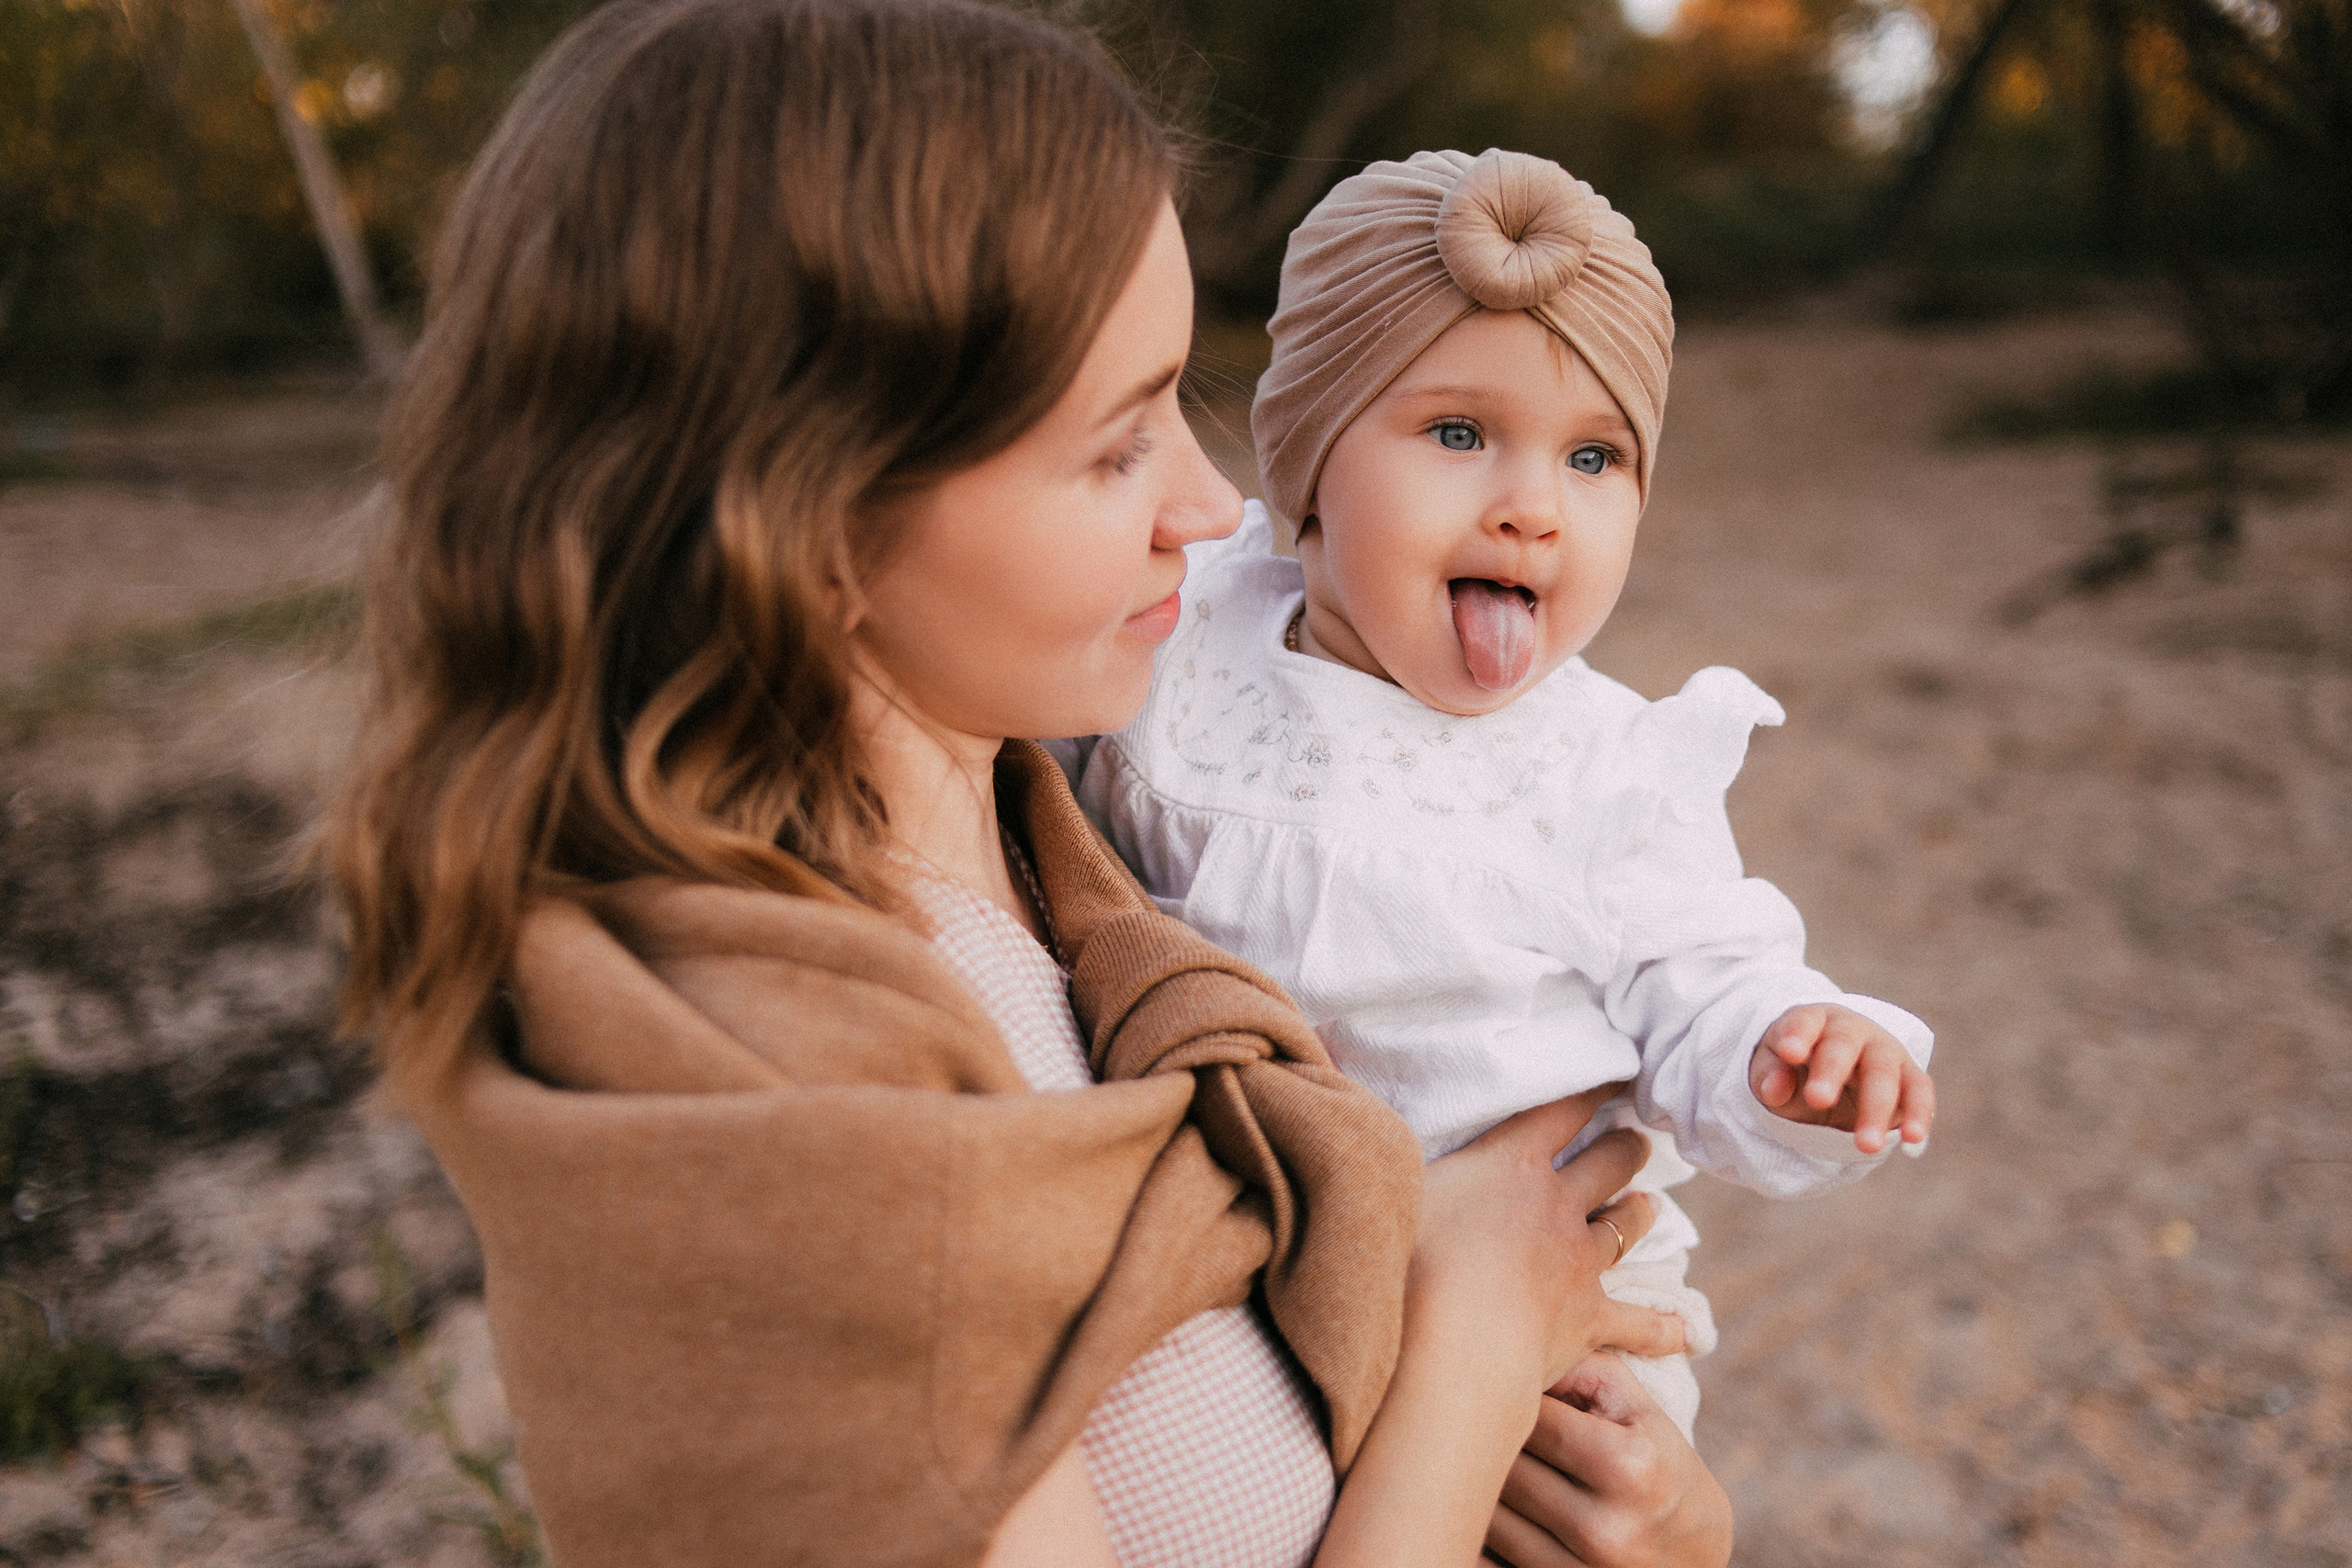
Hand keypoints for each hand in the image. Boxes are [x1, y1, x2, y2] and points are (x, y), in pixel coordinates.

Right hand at [1414, 1086, 1687, 1388]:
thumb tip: (1360, 1127)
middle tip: (1638, 1140)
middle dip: (1625, 1148)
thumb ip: (1391, 1160)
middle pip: (1607, 1163)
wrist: (1454, 1344)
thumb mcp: (1390, 1191)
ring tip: (1651, 1206)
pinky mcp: (1589, 1321)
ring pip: (1624, 1229)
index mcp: (1511, 1165)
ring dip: (1638, 1214)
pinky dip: (1663, 1328)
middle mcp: (1556, 1206)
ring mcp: (1579, 1264)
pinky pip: (1638, 1325)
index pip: (1560, 1112)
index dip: (1590, 1089)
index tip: (1615, 1072)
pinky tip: (1686, 1332)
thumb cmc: (1407, 1262)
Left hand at [1483, 1354, 1732, 1567]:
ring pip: (1488, 1514)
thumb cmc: (1659, 1467)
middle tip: (1462, 1408)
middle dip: (1482, 1432)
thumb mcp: (1642, 1412)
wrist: (1694, 1560)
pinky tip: (1476, 1504)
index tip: (1488, 1373)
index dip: (1506, 1389)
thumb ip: (1588, 1368)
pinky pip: (1486, 1559)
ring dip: (1472, 1481)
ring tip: (1468, 1452)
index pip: (1534, 1415)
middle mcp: (1604, 1529)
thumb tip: (1517, 1335)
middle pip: (1505, 1465)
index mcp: (1630, 1468)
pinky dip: (1476, 1529)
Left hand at [1747, 1003, 1933, 1154]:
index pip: (1805, 1021)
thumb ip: (1769, 1077)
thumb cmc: (1795, 1068)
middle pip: (1843, 1045)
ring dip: (1876, 1108)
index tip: (1789, 1053)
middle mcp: (1852, 1030)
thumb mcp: (1771, 1069)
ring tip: (1867, 1146)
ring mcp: (1885, 1051)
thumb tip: (1774, 1089)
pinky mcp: (1910, 1077)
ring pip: (1884, 1073)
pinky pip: (1919, 1091)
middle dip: (1831, 1072)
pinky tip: (1912, 1138)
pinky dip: (1919, 1113)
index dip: (1798, 1035)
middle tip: (1817, 1100)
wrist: (1834, 1069)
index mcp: (1814, 1020)